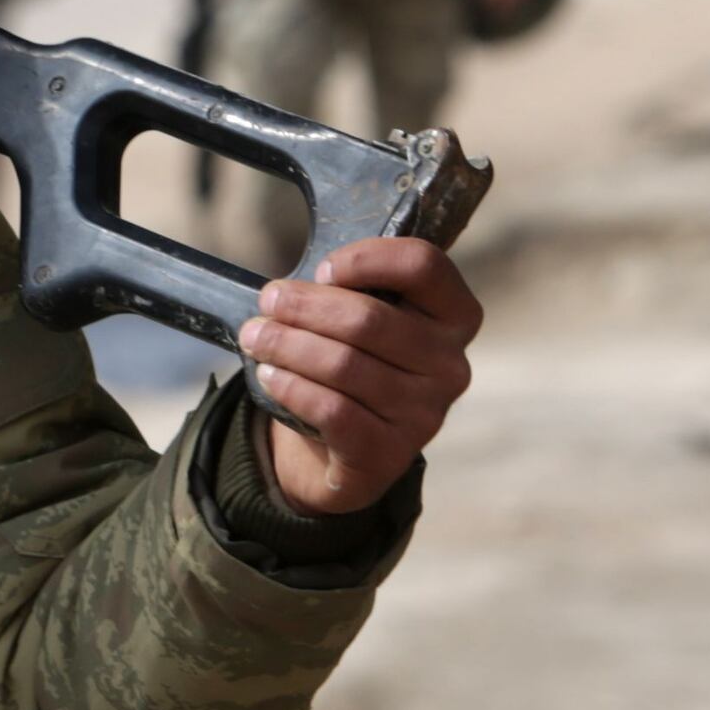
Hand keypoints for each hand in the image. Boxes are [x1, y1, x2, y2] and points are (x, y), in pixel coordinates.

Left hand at [238, 234, 480, 517]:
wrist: (350, 447)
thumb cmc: (357, 362)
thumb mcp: (365, 320)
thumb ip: (348, 292)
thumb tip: (285, 292)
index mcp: (454, 316)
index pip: (425, 266)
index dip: (367, 258)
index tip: (323, 270)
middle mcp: (451, 364)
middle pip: (370, 319)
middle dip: (305, 306)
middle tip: (268, 302)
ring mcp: (425, 413)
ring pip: (344, 365)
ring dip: (287, 346)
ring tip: (255, 337)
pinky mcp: (390, 451)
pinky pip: (332, 410)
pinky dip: (292, 387)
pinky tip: (269, 376)